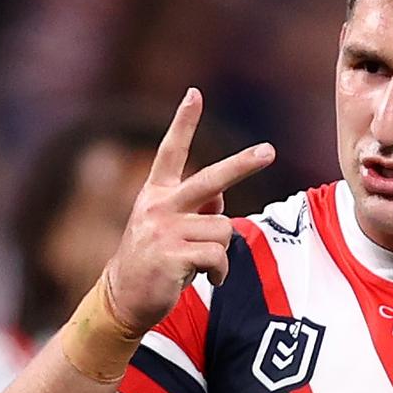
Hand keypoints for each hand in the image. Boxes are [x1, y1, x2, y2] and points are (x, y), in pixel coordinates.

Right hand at [103, 88, 274, 333]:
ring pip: (224, 230)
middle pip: (211, 180)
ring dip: (223, 253)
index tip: (194, 94)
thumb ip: (194, 210)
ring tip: (204, 266)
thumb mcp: (168, 229)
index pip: (170, 152)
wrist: (123, 299)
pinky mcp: (172, 255)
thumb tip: (222, 200)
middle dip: (243, 164)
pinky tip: (207, 280)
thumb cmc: (154, 262)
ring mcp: (164, 230)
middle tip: (269, 150)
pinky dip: (220, 272)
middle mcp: (159, 206)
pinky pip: (219, 256)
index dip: (183, 122)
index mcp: (156, 194)